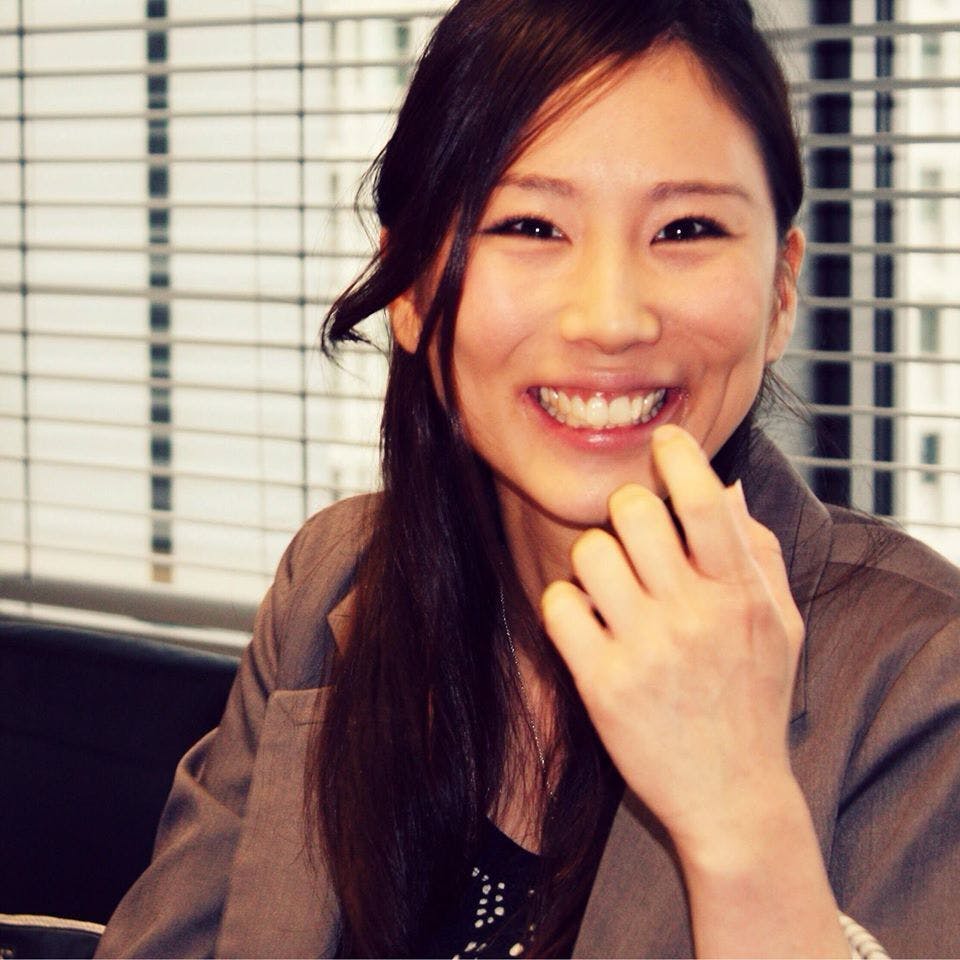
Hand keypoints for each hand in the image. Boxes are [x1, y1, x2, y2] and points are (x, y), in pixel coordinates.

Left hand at [541, 424, 803, 856]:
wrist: (732, 797)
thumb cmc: (754, 701)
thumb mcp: (779, 626)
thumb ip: (758, 552)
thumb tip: (726, 485)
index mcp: (739, 595)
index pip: (705, 502)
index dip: (680, 455)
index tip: (664, 440)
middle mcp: (693, 616)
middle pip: (633, 512)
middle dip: (627, 509)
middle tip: (634, 534)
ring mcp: (645, 650)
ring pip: (590, 553)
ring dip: (594, 560)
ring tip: (611, 587)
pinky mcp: (602, 683)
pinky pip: (560, 605)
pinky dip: (567, 605)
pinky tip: (588, 624)